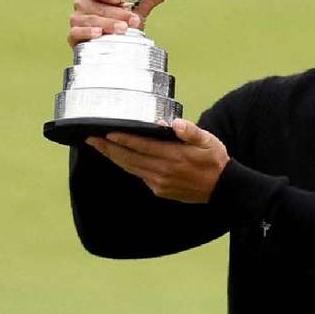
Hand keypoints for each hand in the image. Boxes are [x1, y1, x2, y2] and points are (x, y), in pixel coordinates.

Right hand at [68, 0, 171, 46]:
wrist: (114, 47)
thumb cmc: (121, 23)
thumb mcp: (137, 10)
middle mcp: (82, 4)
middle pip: (94, 4)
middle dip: (115, 12)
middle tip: (132, 19)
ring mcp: (77, 20)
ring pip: (88, 19)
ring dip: (107, 23)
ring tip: (123, 29)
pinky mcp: (74, 37)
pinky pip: (76, 32)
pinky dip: (87, 32)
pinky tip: (99, 34)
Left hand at [86, 119, 228, 203]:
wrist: (224, 189)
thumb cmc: (215, 160)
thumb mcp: (208, 141)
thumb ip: (190, 131)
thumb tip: (173, 123)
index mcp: (174, 157)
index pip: (141, 147)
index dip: (123, 140)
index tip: (106, 133)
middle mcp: (163, 171)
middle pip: (129, 159)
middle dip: (109, 148)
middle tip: (91, 139)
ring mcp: (160, 183)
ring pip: (131, 168)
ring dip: (114, 157)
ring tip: (100, 147)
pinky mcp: (160, 190)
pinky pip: (139, 175)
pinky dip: (127, 166)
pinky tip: (120, 158)